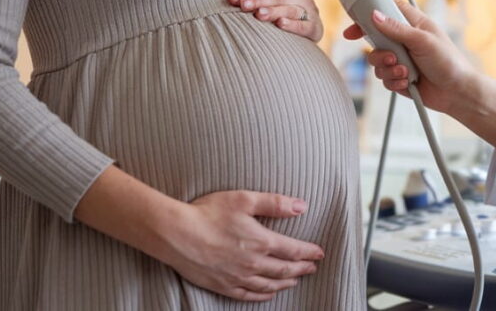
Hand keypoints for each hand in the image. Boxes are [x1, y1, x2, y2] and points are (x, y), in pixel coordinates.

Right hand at [162, 190, 323, 301]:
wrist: (175, 234)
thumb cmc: (208, 212)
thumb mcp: (244, 200)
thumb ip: (274, 203)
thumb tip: (301, 206)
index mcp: (261, 241)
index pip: (293, 250)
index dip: (309, 252)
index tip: (319, 253)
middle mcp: (252, 263)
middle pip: (284, 270)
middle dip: (301, 269)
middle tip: (313, 268)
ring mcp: (237, 277)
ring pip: (268, 285)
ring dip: (285, 283)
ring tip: (295, 280)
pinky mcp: (222, 285)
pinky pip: (248, 295)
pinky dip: (263, 295)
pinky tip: (269, 293)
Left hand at [228, 0, 322, 41]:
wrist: (314, 26)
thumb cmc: (290, 7)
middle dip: (259, 0)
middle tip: (243, 5)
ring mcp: (308, 11)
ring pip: (290, 9)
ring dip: (273, 11)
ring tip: (259, 15)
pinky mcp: (314, 27)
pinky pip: (304, 25)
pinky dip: (292, 25)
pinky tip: (280, 24)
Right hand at [342, 0, 474, 115]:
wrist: (457, 93)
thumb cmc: (449, 62)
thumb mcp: (424, 41)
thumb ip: (397, 29)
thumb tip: (375, 16)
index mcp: (413, 24)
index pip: (385, 11)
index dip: (368, 16)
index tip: (354, 29)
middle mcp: (404, 40)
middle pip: (375, 39)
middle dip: (380, 52)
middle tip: (392, 57)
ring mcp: (401, 59)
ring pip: (376, 61)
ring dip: (388, 69)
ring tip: (406, 72)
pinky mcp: (399, 76)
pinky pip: (383, 78)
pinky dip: (394, 81)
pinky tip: (408, 82)